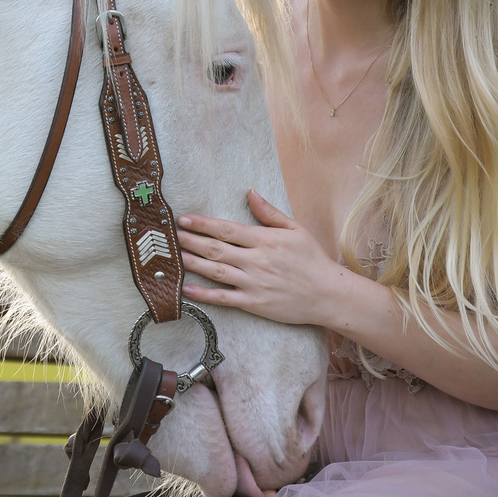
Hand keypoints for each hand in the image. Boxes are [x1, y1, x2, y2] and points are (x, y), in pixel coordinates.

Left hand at [178, 190, 342, 326]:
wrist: (328, 294)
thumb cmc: (312, 259)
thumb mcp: (295, 229)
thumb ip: (269, 212)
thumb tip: (250, 193)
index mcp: (264, 240)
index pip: (226, 229)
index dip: (202, 224)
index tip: (183, 219)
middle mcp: (255, 261)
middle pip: (215, 249)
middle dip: (189, 241)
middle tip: (169, 235)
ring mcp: (253, 283)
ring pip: (215, 272)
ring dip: (191, 263)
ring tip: (173, 256)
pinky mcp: (254, 304)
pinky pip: (224, 298)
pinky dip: (203, 294)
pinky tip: (186, 288)